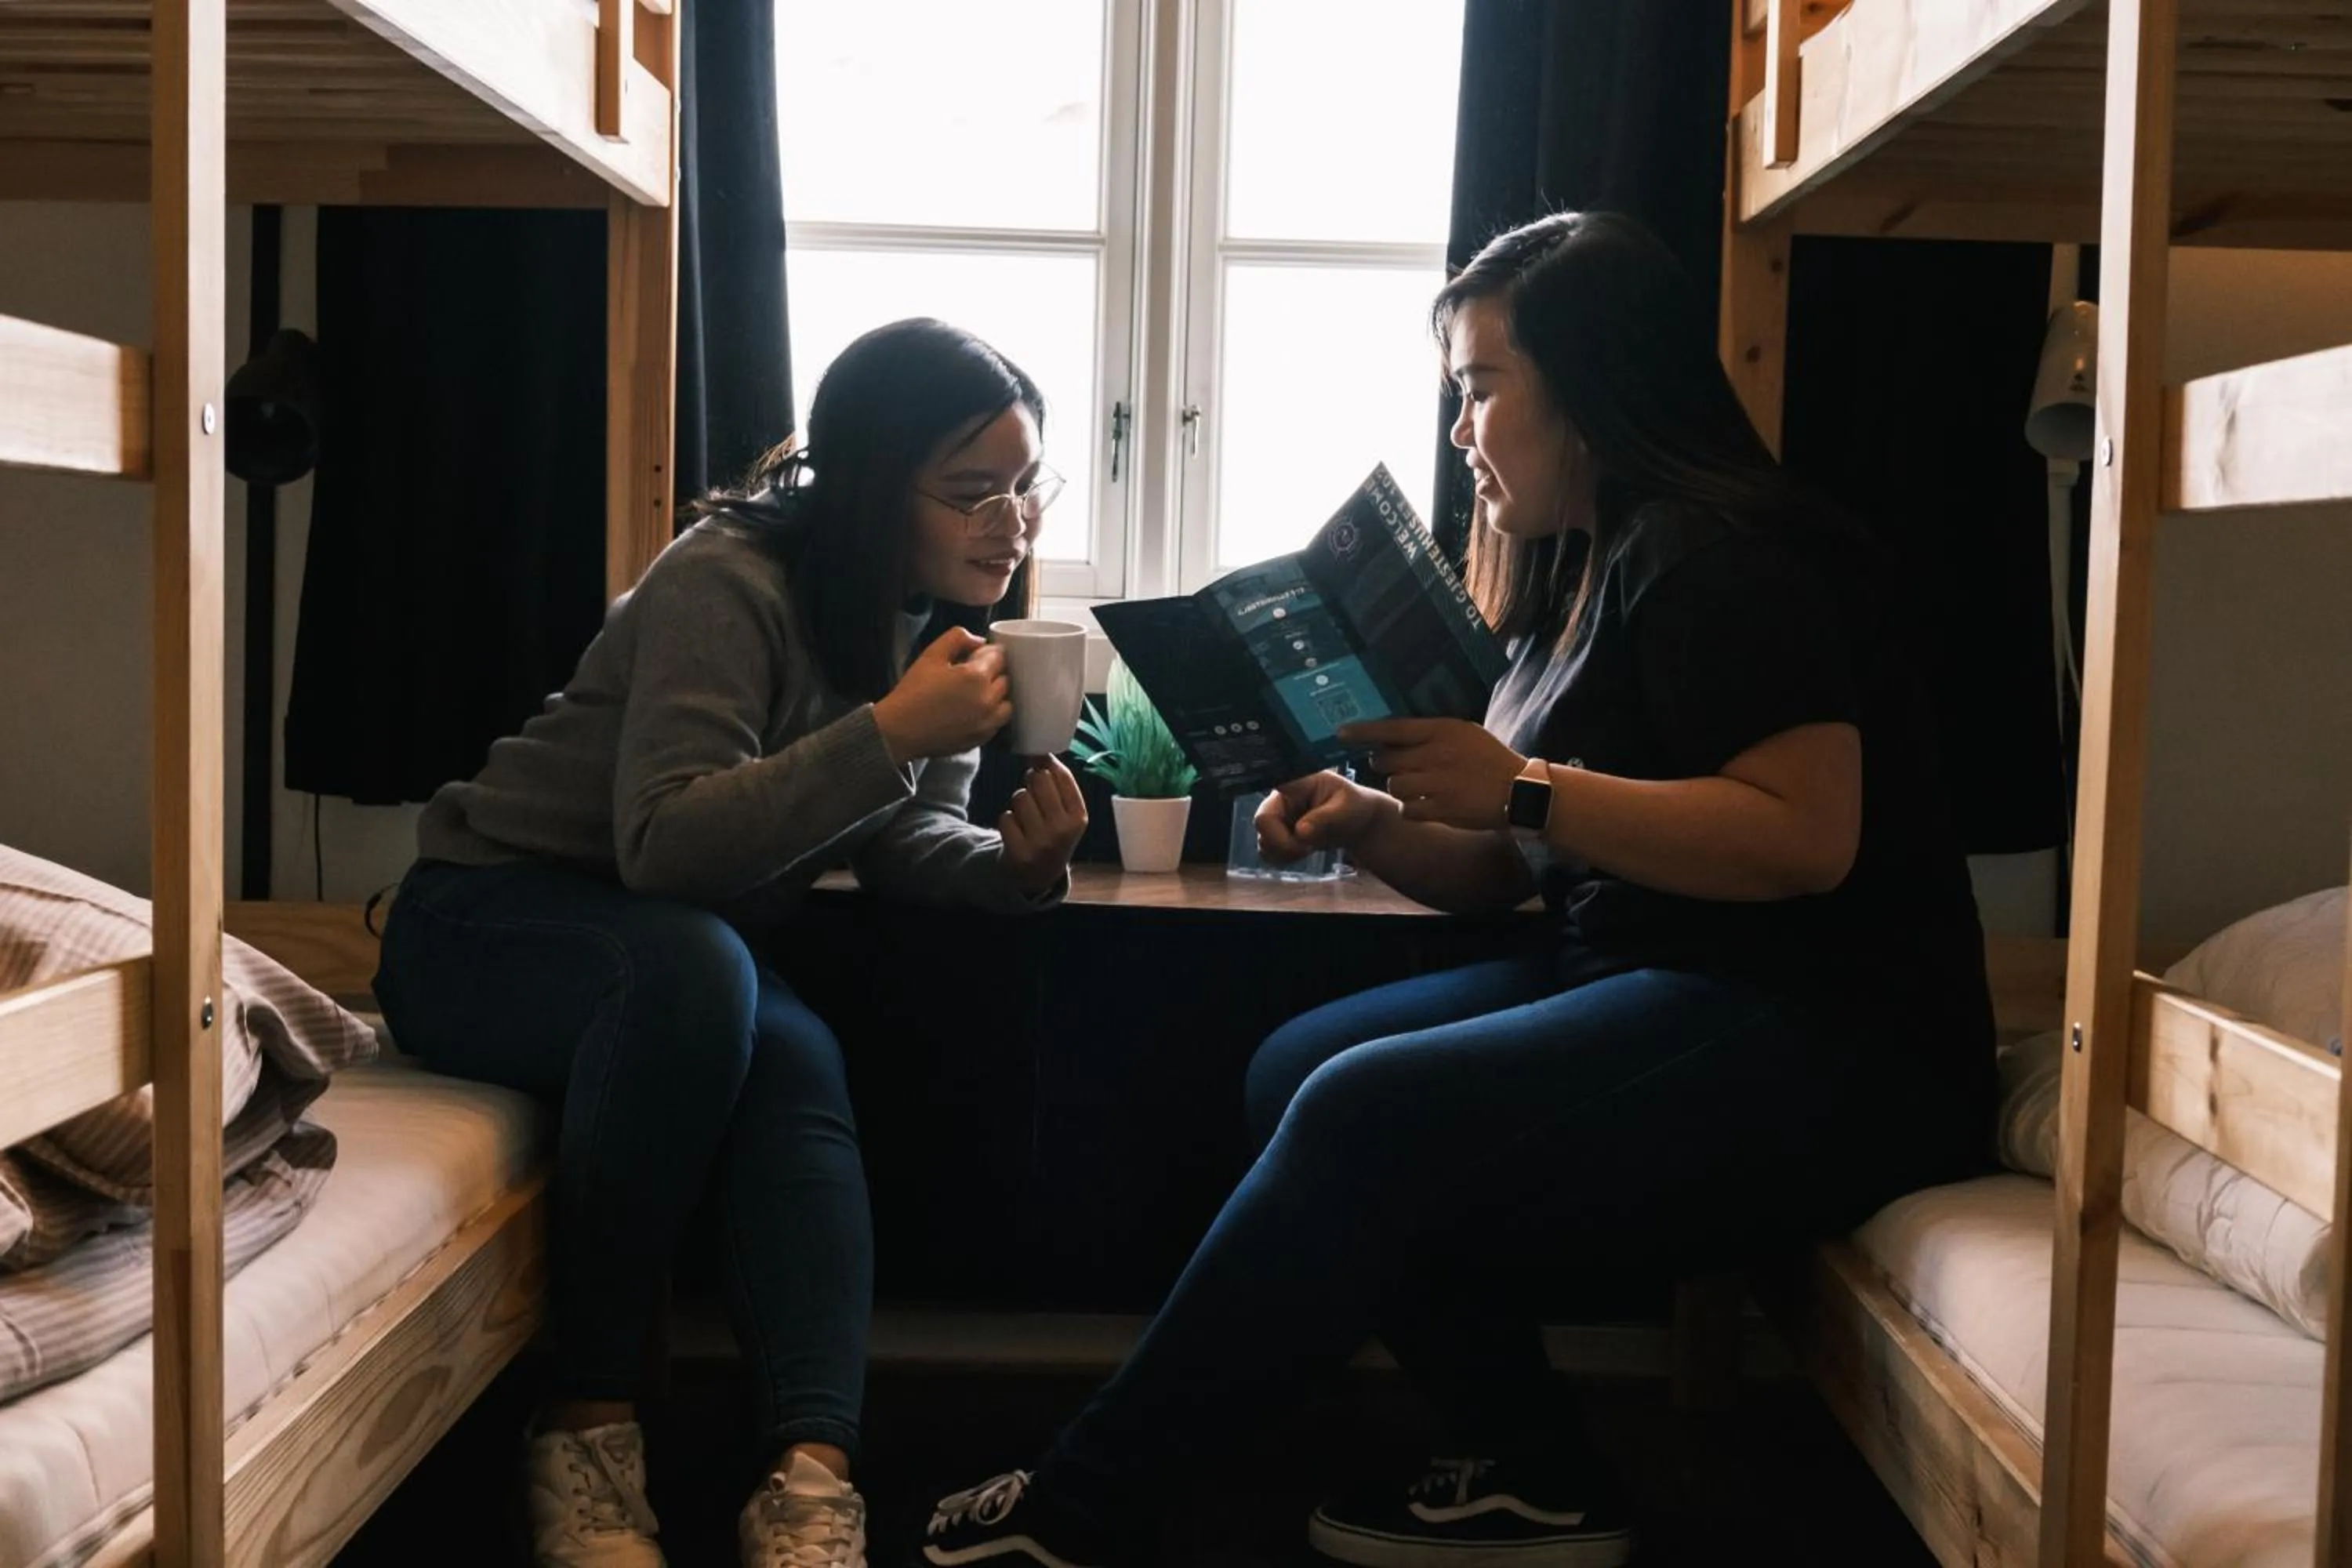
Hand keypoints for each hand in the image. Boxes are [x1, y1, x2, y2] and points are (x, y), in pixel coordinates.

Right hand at [873, 628, 1010, 763]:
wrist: (900, 730)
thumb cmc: (913, 692)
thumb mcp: (931, 655)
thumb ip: (957, 638)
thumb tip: (978, 641)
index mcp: (976, 676)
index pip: (999, 657)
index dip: (987, 653)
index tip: (974, 656)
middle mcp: (987, 700)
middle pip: (1005, 679)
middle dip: (993, 673)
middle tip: (972, 674)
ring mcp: (986, 722)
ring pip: (1007, 703)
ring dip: (997, 695)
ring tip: (977, 694)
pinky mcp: (981, 738)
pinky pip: (998, 722)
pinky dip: (991, 715)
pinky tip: (973, 711)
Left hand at [999, 755, 1087, 896]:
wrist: (1038, 874)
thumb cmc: (1052, 832)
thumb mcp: (1066, 811)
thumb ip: (1058, 782)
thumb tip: (1042, 753)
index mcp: (1079, 817)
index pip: (1060, 773)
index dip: (1046, 767)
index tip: (1043, 773)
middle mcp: (1063, 830)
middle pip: (1038, 780)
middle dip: (1032, 783)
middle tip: (1034, 798)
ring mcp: (1041, 843)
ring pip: (1020, 797)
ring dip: (1019, 803)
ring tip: (1026, 817)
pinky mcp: (1019, 852)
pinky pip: (1005, 816)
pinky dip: (1008, 821)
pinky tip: (1017, 831)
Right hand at [1255, 770, 1398, 863]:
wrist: (1355, 823)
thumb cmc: (1352, 807)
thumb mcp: (1346, 809)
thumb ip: (1325, 818)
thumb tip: (1300, 832)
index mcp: (1298, 782)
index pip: (1274, 779)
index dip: (1264, 785)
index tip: (1270, 793)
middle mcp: (1280, 798)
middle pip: (1263, 820)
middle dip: (1283, 842)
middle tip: (1307, 848)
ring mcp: (1275, 816)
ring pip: (1263, 840)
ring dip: (1285, 852)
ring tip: (1309, 848)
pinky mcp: (1274, 834)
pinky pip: (1267, 852)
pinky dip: (1283, 858)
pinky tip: (1301, 851)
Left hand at [1338, 719, 1525, 830]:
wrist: (1520, 791)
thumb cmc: (1489, 759)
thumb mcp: (1465, 733)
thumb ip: (1432, 731)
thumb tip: (1393, 732)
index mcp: (1443, 730)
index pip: (1394, 728)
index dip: (1364, 731)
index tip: (1341, 733)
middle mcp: (1437, 754)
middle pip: (1386, 760)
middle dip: (1385, 764)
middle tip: (1397, 766)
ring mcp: (1439, 783)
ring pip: (1395, 786)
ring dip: (1401, 788)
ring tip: (1419, 787)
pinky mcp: (1442, 810)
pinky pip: (1408, 810)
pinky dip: (1412, 809)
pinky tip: (1427, 805)